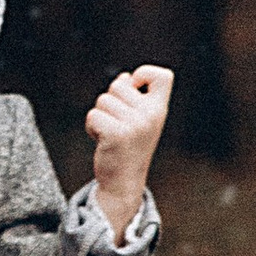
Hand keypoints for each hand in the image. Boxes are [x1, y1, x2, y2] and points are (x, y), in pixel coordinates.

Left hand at [86, 64, 172, 232]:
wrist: (124, 182)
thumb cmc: (129, 147)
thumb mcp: (139, 120)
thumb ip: (134, 96)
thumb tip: (124, 77)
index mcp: (159, 110)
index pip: (163, 76)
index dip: (145, 73)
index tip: (136, 88)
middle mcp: (151, 116)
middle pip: (118, 84)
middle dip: (111, 101)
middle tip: (119, 125)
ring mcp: (135, 125)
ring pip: (103, 100)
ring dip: (100, 116)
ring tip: (111, 134)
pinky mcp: (116, 134)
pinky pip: (93, 115)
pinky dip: (91, 127)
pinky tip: (102, 140)